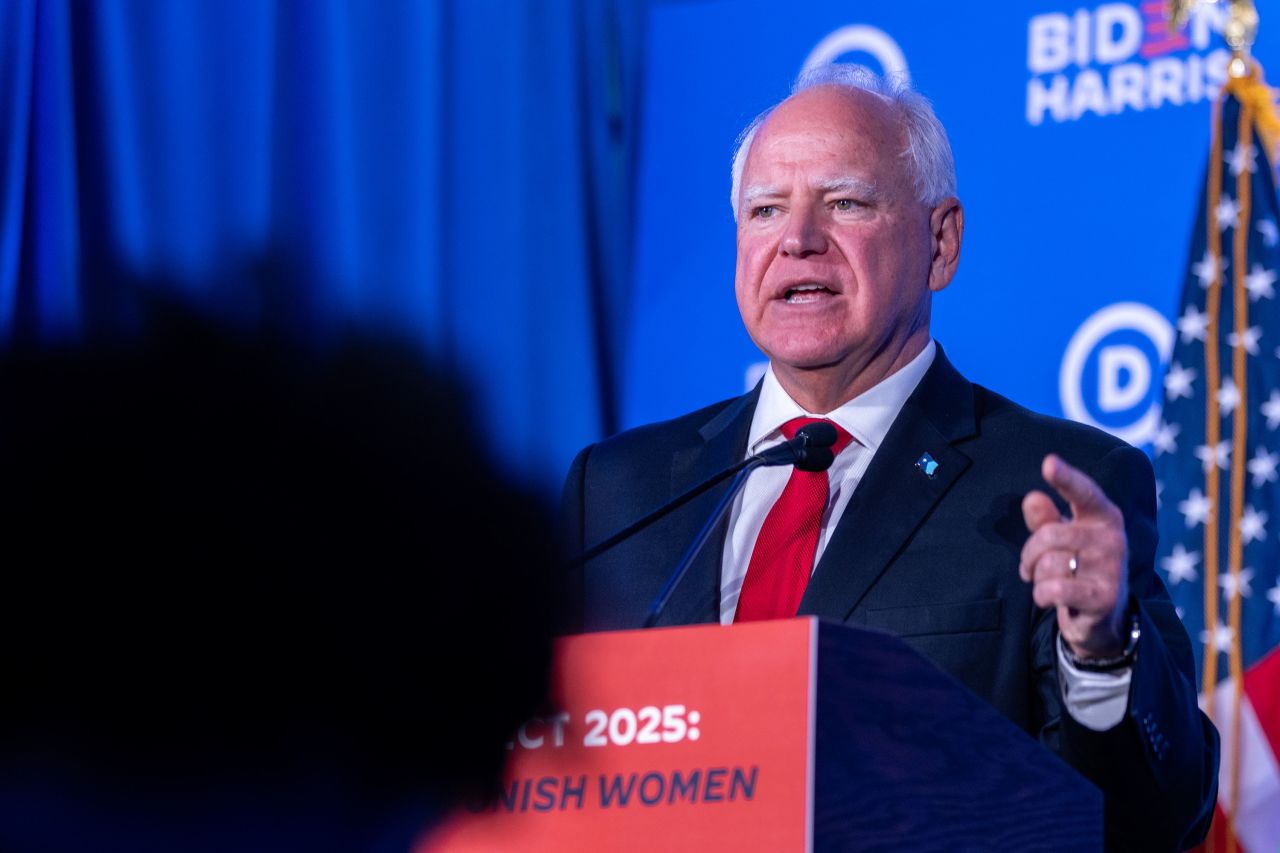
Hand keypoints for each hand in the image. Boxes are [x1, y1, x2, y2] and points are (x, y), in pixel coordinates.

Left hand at [1019, 454, 1128, 658]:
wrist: (1102, 615)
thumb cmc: (1077, 564)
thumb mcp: (1061, 537)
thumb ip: (1045, 518)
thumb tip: (1033, 498)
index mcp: (1103, 516)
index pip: (1083, 493)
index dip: (1066, 478)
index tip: (1049, 463)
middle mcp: (1112, 539)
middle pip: (1049, 534)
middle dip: (1029, 552)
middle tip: (1030, 565)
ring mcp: (1111, 569)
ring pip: (1048, 563)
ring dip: (1036, 577)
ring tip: (1045, 582)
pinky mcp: (1104, 598)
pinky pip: (1055, 589)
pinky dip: (1041, 594)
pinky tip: (1048, 597)